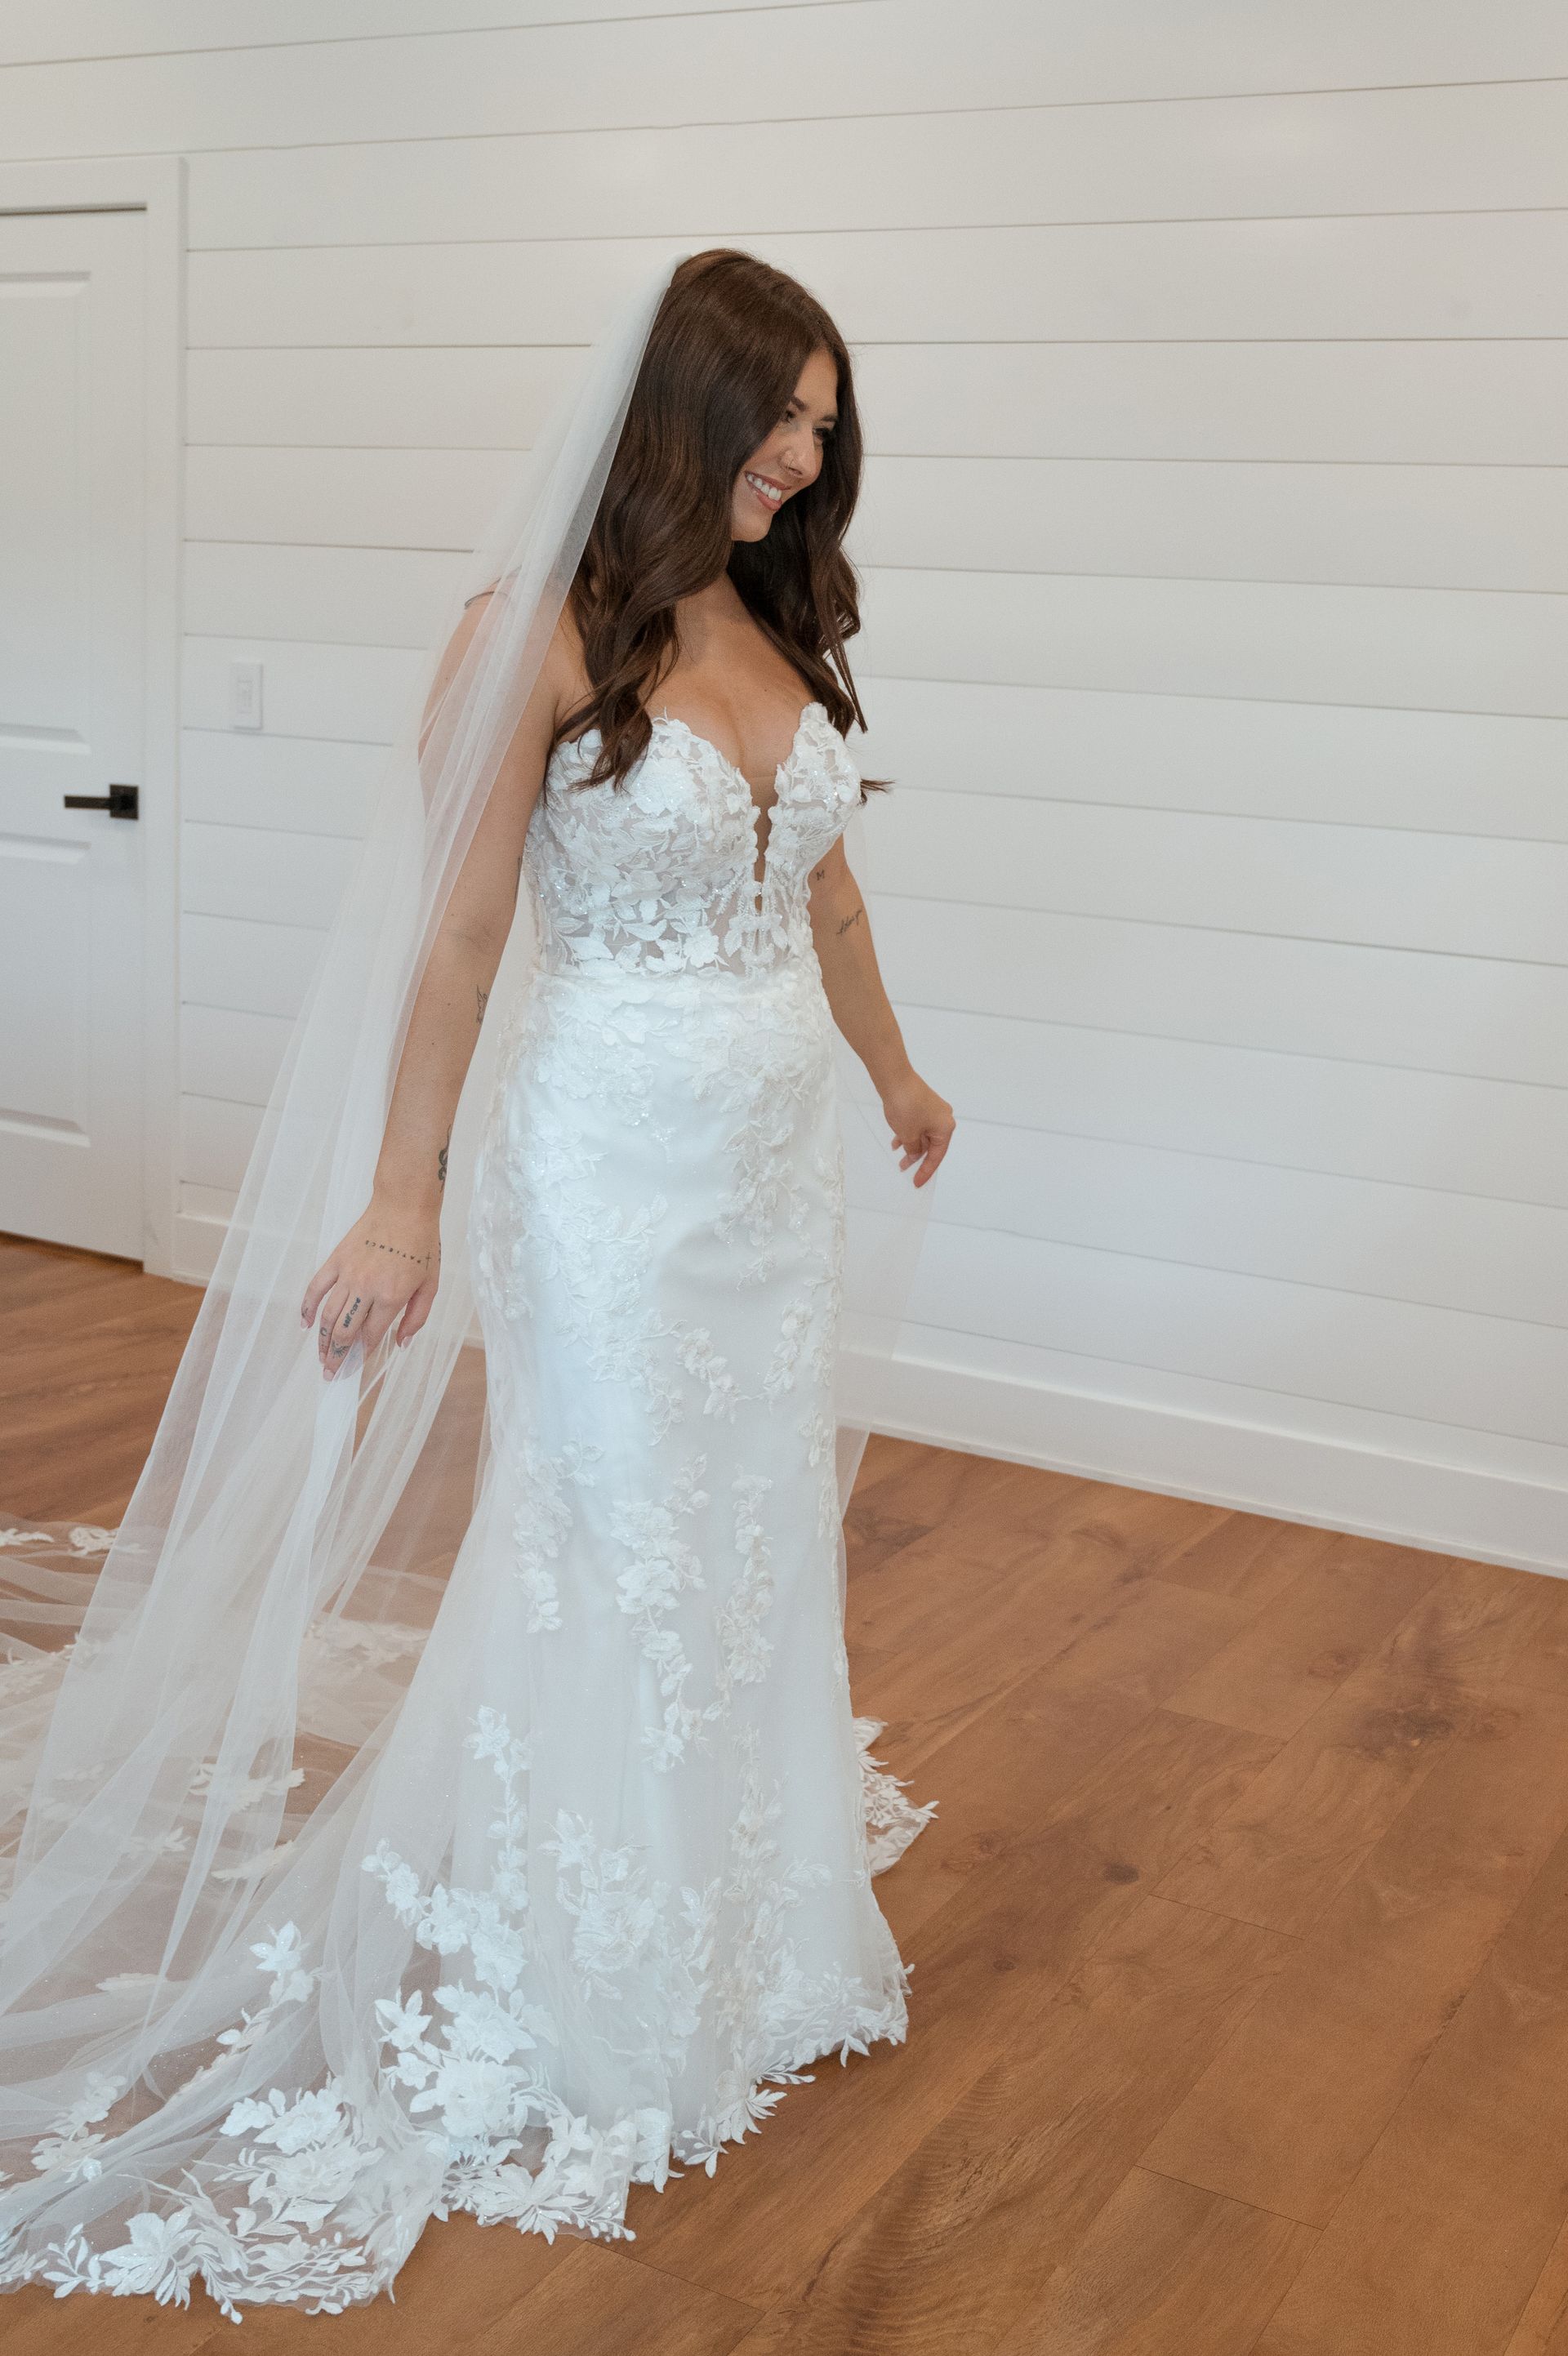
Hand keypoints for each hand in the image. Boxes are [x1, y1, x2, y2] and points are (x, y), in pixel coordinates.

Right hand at [300, 1204, 440, 1380]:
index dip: (361, 1356)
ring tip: (321, 1357)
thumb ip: (417, 1318)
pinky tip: (305, 1325)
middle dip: (336, 1357)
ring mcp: (347, 1274)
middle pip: (344, 1332)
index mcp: (391, 1297)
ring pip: (328, 1316)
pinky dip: (308, 1308)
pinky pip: (315, 1288)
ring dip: (322, 1341)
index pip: (371, 1336)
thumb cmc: (422, 1244)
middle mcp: (366, 1289)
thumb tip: (401, 1344)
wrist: (404, 1206)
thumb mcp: (431, 1284)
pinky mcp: (336, 1260)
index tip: (354, 1370)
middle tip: (330, 1374)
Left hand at [881, 1072, 954, 1188]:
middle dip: (917, 1157)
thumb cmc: (905, 1106)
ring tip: (898, 1155)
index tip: (917, 1182)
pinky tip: (896, 1140)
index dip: (925, 1171)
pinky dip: (908, 1133)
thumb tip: (914, 1155)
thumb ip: (913, 1149)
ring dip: (911, 1145)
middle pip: (931, 1145)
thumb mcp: (909, 1135)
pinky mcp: (923, 1104)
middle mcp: (943, 1118)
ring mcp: (933, 1110)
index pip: (937, 1156)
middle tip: (904, 1169)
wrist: (894, 1078)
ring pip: (923, 1134)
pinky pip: (918, 1124)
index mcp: (946, 1128)